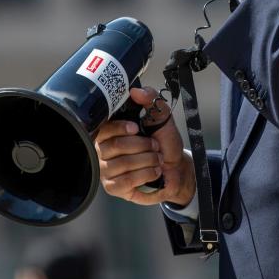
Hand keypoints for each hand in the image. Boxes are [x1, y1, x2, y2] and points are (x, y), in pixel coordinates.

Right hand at [94, 86, 195, 206]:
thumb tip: (136, 90)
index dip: (121, 128)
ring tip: (157, 159)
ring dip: (147, 160)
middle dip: (143, 145)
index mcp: (111, 131)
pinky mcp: (113, 187)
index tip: (137, 127)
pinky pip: (126, 181)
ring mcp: (106, 170)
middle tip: (155, 146)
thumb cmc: (164, 141)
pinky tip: (154, 171)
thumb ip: (151, 100)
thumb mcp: (162, 117)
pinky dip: (145, 174)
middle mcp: (103, 150)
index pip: (105, 128)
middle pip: (115, 146)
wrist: (175, 167)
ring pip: (122, 164)